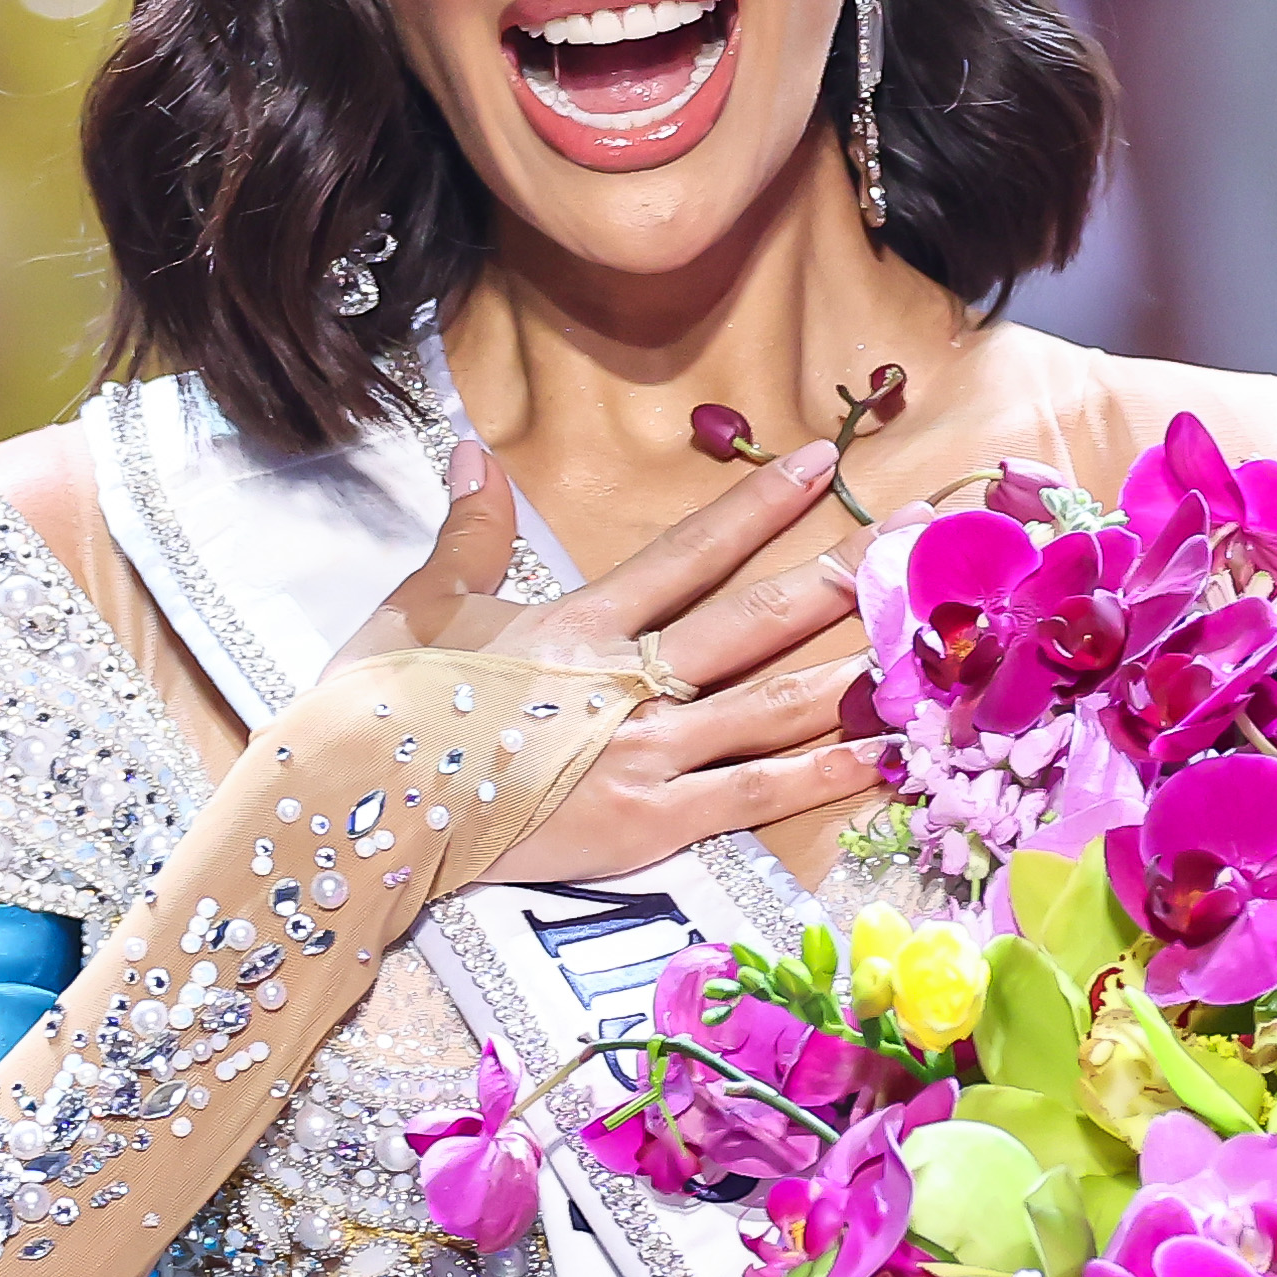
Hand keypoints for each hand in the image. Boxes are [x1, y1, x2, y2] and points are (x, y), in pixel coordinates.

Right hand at [326, 434, 885, 881]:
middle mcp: (625, 682)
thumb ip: (467, 534)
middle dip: (841, 580)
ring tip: (924, 645)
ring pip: (771, 706)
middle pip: (754, 622)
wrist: (352, 812)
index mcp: (577, 624)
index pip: (690, 551)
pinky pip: (753, 796)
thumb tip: (472, 451)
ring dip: (853, 672)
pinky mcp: (645, 825)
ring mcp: (642, 756)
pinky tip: (882, 756)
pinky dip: (821, 775)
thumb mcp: (417, 606)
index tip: (826, 463)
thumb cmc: (379, 710)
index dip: (761, 504)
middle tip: (919, 547)